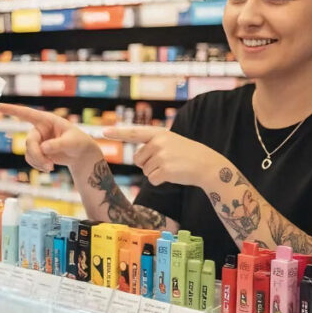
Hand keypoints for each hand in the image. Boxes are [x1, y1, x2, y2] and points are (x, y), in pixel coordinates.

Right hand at [0, 103, 99, 171]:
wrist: (80, 154)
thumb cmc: (78, 142)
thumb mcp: (72, 142)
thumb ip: (58, 144)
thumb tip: (44, 148)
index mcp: (46, 120)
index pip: (27, 113)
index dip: (13, 110)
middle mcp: (39, 129)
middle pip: (30, 141)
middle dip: (37, 155)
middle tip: (49, 166)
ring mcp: (37, 140)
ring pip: (29, 152)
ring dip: (38, 162)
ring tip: (51, 168)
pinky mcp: (36, 151)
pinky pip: (30, 159)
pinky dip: (38, 165)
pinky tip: (48, 167)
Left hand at [102, 126, 222, 186]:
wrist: (209, 165)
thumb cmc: (188, 155)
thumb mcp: (171, 142)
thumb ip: (154, 145)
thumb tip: (138, 159)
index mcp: (159, 134)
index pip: (134, 133)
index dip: (117, 133)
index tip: (103, 132)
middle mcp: (158, 142)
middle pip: (138, 159)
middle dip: (148, 164)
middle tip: (167, 162)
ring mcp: (162, 156)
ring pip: (145, 170)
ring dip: (156, 172)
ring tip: (172, 167)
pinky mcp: (165, 170)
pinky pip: (151, 179)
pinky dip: (160, 180)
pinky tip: (173, 175)